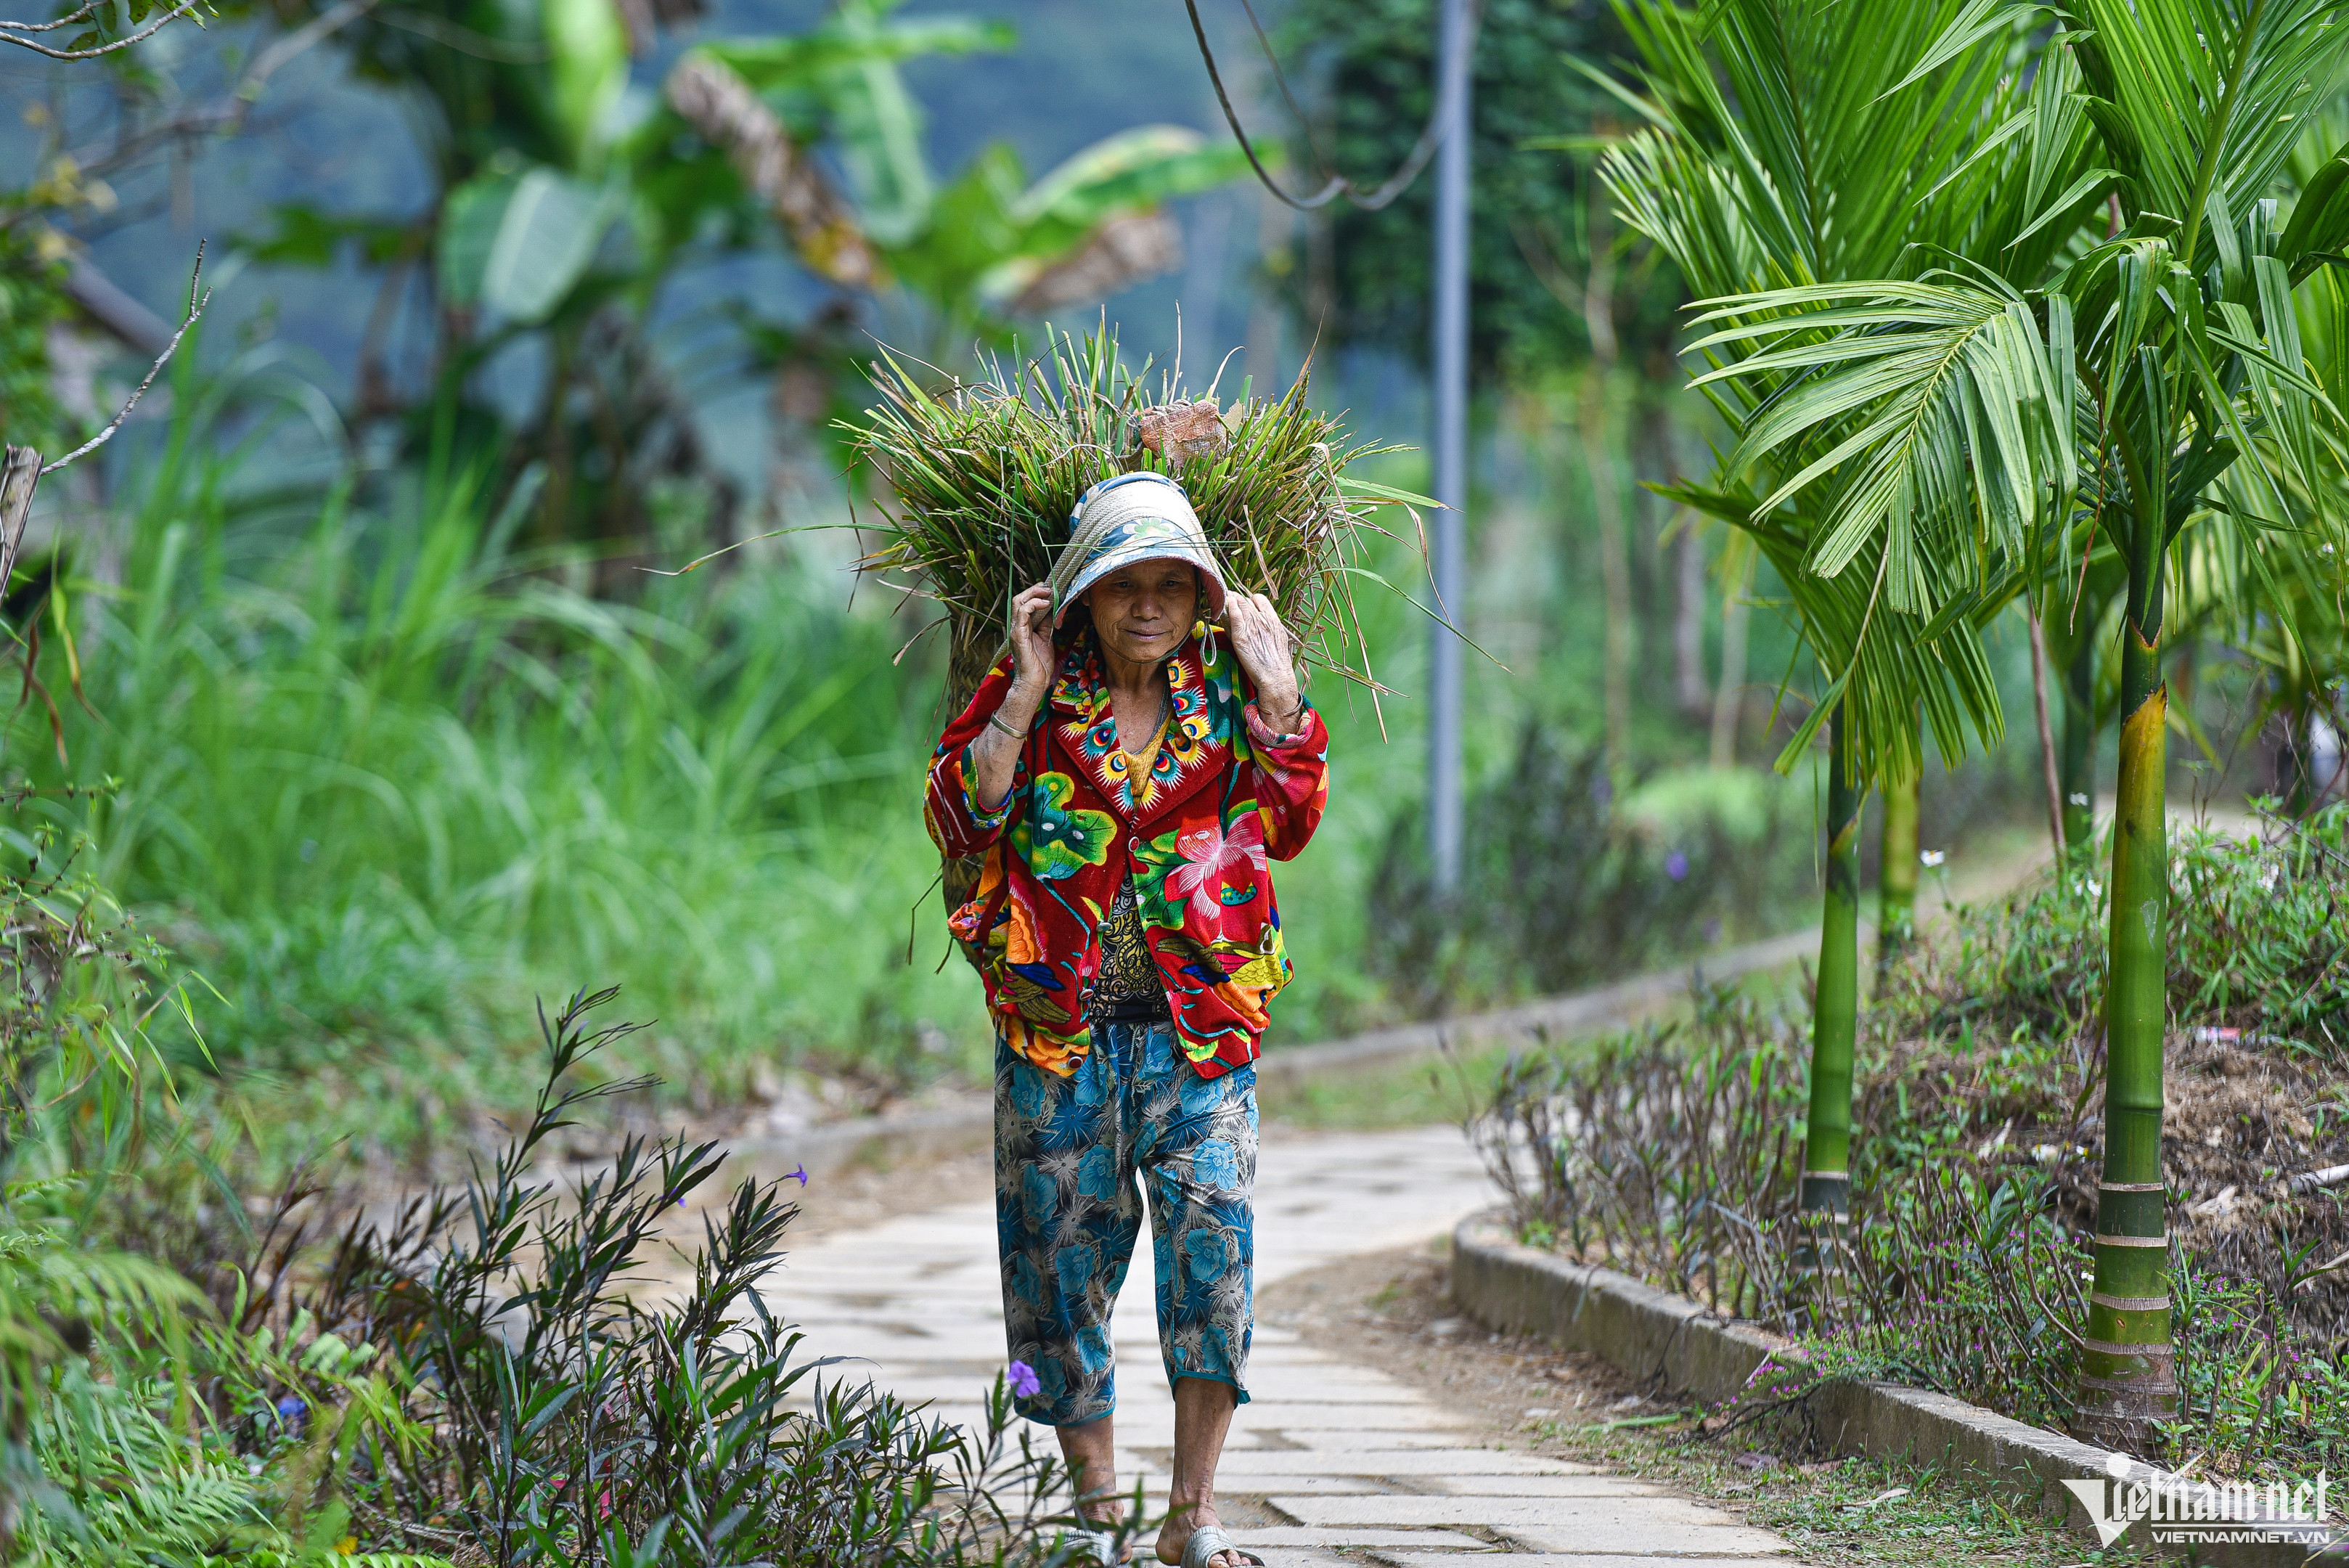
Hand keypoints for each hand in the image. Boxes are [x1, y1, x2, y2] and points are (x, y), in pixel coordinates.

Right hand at [1004, 582, 1054, 716]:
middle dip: (1034, 589)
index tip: (1049, 590)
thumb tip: (1053, 610)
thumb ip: (1046, 624)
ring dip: (1034, 594)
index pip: (1024, 602)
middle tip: (1049, 588)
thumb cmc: (1039, 665)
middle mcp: (1016, 626)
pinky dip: (1034, 604)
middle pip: (1019, 598)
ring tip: (1048, 593)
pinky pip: (1022, 613)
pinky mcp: (1019, 635)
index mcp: (1022, 626)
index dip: (1035, 593)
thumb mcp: (1046, 638)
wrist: (1034, 682)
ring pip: (1018, 601)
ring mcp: (1016, 630)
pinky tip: (1046, 604)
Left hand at [1224, 591, 1300, 727]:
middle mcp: (1262, 621)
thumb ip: (1268, 629)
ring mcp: (1251, 628)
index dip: (1250, 599)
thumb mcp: (1278, 640)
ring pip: (1238, 606)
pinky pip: (1234, 617)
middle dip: (1236, 598)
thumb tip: (1259, 624)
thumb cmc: (1277, 664)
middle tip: (1228, 596)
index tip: (1245, 603)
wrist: (1275, 677)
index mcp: (1273, 620)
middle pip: (1246, 601)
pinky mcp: (1241, 637)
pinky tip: (1225, 603)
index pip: (1259, 599)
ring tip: (1223, 597)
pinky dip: (1229, 608)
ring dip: (1230, 600)